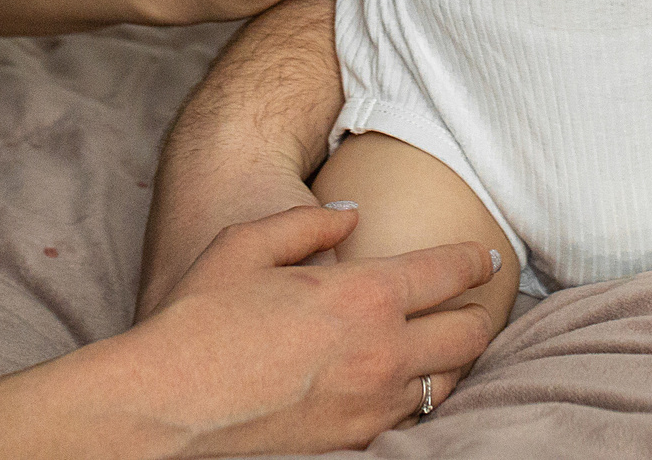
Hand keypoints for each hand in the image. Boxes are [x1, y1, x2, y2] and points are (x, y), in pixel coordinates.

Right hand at [123, 204, 500, 453]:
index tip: (485, 256)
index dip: (474, 261)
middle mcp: (381, 353)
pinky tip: (402, 386)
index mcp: (362, 295)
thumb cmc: (198, 320)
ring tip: (447, 345)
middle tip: (478, 302)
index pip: (448, 274)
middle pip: (468, 335)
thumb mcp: (247, 244)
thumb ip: (309, 223)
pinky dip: (416, 400)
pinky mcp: (353, 443)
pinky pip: (408, 420)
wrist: (166, 407)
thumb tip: (350, 214)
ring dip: (453, 361)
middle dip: (480, 313)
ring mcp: (371, 406)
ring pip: (446, 384)